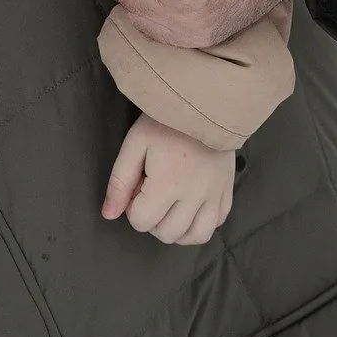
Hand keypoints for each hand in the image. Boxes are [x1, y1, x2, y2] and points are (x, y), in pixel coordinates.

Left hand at [103, 114, 234, 244]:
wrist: (203, 101)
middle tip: (150, 193)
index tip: (137, 185)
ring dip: (176, 230)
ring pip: (195, 236)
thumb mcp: (134, 144)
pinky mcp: (227, 190)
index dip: (132, 207)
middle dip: (151, 219)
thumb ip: (119, 182)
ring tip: (168, 209)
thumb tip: (109, 214)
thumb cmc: (164, 120)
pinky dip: (200, 225)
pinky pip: (216, 224)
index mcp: (168, 184)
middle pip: (167, 233)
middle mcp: (195, 195)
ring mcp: (214, 195)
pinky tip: (188, 211)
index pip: (141, 221)